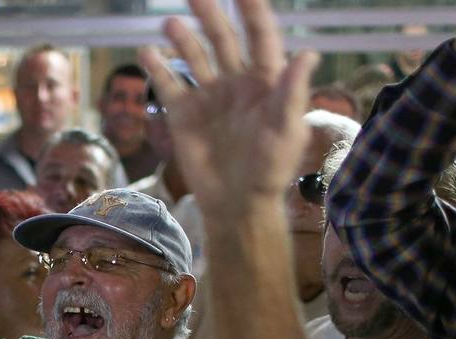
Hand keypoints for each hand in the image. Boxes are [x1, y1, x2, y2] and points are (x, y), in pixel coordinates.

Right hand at [138, 0, 315, 210]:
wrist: (236, 203)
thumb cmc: (270, 170)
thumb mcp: (287, 131)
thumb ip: (292, 93)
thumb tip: (308, 54)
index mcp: (265, 81)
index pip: (259, 36)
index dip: (252, 10)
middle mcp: (236, 82)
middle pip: (222, 38)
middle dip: (210, 14)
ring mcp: (209, 96)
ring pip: (194, 56)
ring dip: (183, 37)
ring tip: (171, 24)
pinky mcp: (184, 115)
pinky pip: (169, 84)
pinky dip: (157, 68)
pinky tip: (147, 53)